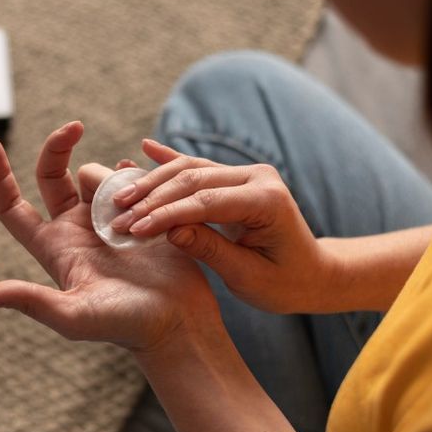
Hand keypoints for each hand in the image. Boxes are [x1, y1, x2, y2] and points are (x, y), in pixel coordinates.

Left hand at [0, 122, 220, 351]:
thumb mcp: (73, 316)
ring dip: (112, 179)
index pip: (11, 206)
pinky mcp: (140, 214)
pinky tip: (150, 185)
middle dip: (58, 147)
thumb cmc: (125, 326)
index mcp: (53, 247)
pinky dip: (135, 174)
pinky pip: (130, 179)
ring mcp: (108, 220)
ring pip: (98, 175)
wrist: (178, 324)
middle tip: (76, 126)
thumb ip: (32, 302)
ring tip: (135, 215)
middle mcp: (76, 230)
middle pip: (53, 176)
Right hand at [109, 139, 334, 313]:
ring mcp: (247, 174)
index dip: (165, 214)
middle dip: (151, 199)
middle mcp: (257, 178)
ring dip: (152, 182)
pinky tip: (145, 147)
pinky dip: (169, 159)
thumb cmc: (285, 283)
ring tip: (120, 197)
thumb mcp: (248, 277)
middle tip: (117, 216)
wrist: (314, 274)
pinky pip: (198, 166)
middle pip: (193, 180)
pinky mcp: (236, 178)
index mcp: (266, 201)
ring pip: (190, 170)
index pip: (205, 202)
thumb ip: (210, 250)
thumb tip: (170, 231)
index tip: (133, 228)